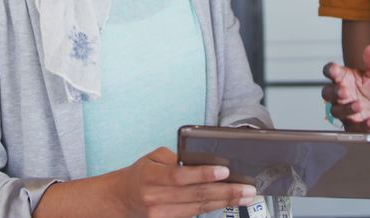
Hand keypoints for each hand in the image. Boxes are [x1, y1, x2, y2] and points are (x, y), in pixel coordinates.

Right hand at [117, 147, 256, 217]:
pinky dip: (212, 209)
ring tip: (245, 196)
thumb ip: (176, 157)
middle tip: (247, 188)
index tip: (225, 171)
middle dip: (225, 192)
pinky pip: (193, 215)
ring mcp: (160, 214)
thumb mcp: (152, 157)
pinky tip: (227, 203)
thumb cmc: (142, 174)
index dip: (203, 174)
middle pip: (195, 195)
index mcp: (151, 176)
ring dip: (225, 202)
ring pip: (198, 208)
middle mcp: (155, 197)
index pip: (180, 176)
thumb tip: (201, 160)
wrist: (122, 199)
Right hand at [320, 44, 369, 132]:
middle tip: (344, 91)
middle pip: (327, 93)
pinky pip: (353, 127)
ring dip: (347, 108)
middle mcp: (342, 95)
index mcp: (345, 79)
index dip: (330, 70)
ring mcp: (346, 111)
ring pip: (336, 111)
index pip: (331, 72)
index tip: (334, 70)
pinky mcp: (353, 126)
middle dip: (333, 92)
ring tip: (359, 105)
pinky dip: (362, 124)